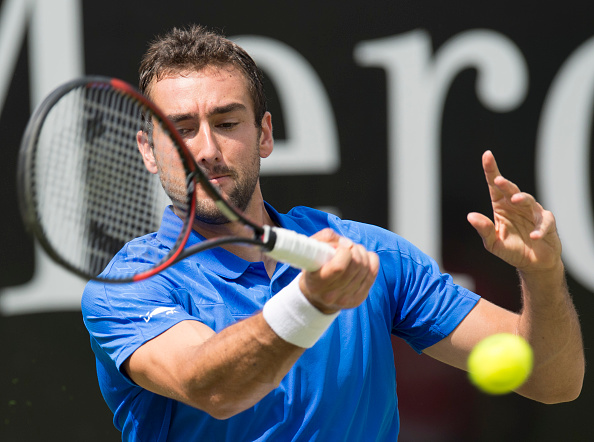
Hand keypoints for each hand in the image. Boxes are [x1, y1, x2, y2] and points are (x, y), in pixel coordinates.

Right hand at [299, 228, 378, 313]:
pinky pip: (373, 272)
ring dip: (361, 253)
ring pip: (366, 267)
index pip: (339, 267)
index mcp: (316, 284)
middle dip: (354, 249)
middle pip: (356, 265)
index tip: (337, 247)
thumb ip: (323, 240)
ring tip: (352, 252)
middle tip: (346, 247)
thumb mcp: (309, 253)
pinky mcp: (358, 298)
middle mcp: (332, 295)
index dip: (343, 250)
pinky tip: (363, 258)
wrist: (315, 296)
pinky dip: (371, 259)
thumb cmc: (312, 269)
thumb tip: (345, 242)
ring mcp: (347, 299)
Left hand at [467, 151, 561, 273]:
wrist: (533, 263)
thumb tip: (470, 216)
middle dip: (506, 184)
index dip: (491, 170)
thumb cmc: (511, 249)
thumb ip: (484, 230)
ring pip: (529, 201)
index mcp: (501, 206)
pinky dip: (540, 228)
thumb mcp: (493, 243)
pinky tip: (534, 236)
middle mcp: (516, 206)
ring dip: (523, 199)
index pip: (494, 186)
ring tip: (515, 200)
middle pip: (511, 190)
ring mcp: (533, 213)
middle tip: (498, 181)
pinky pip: (544, 223)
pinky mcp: (547, 223)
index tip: (486, 155)